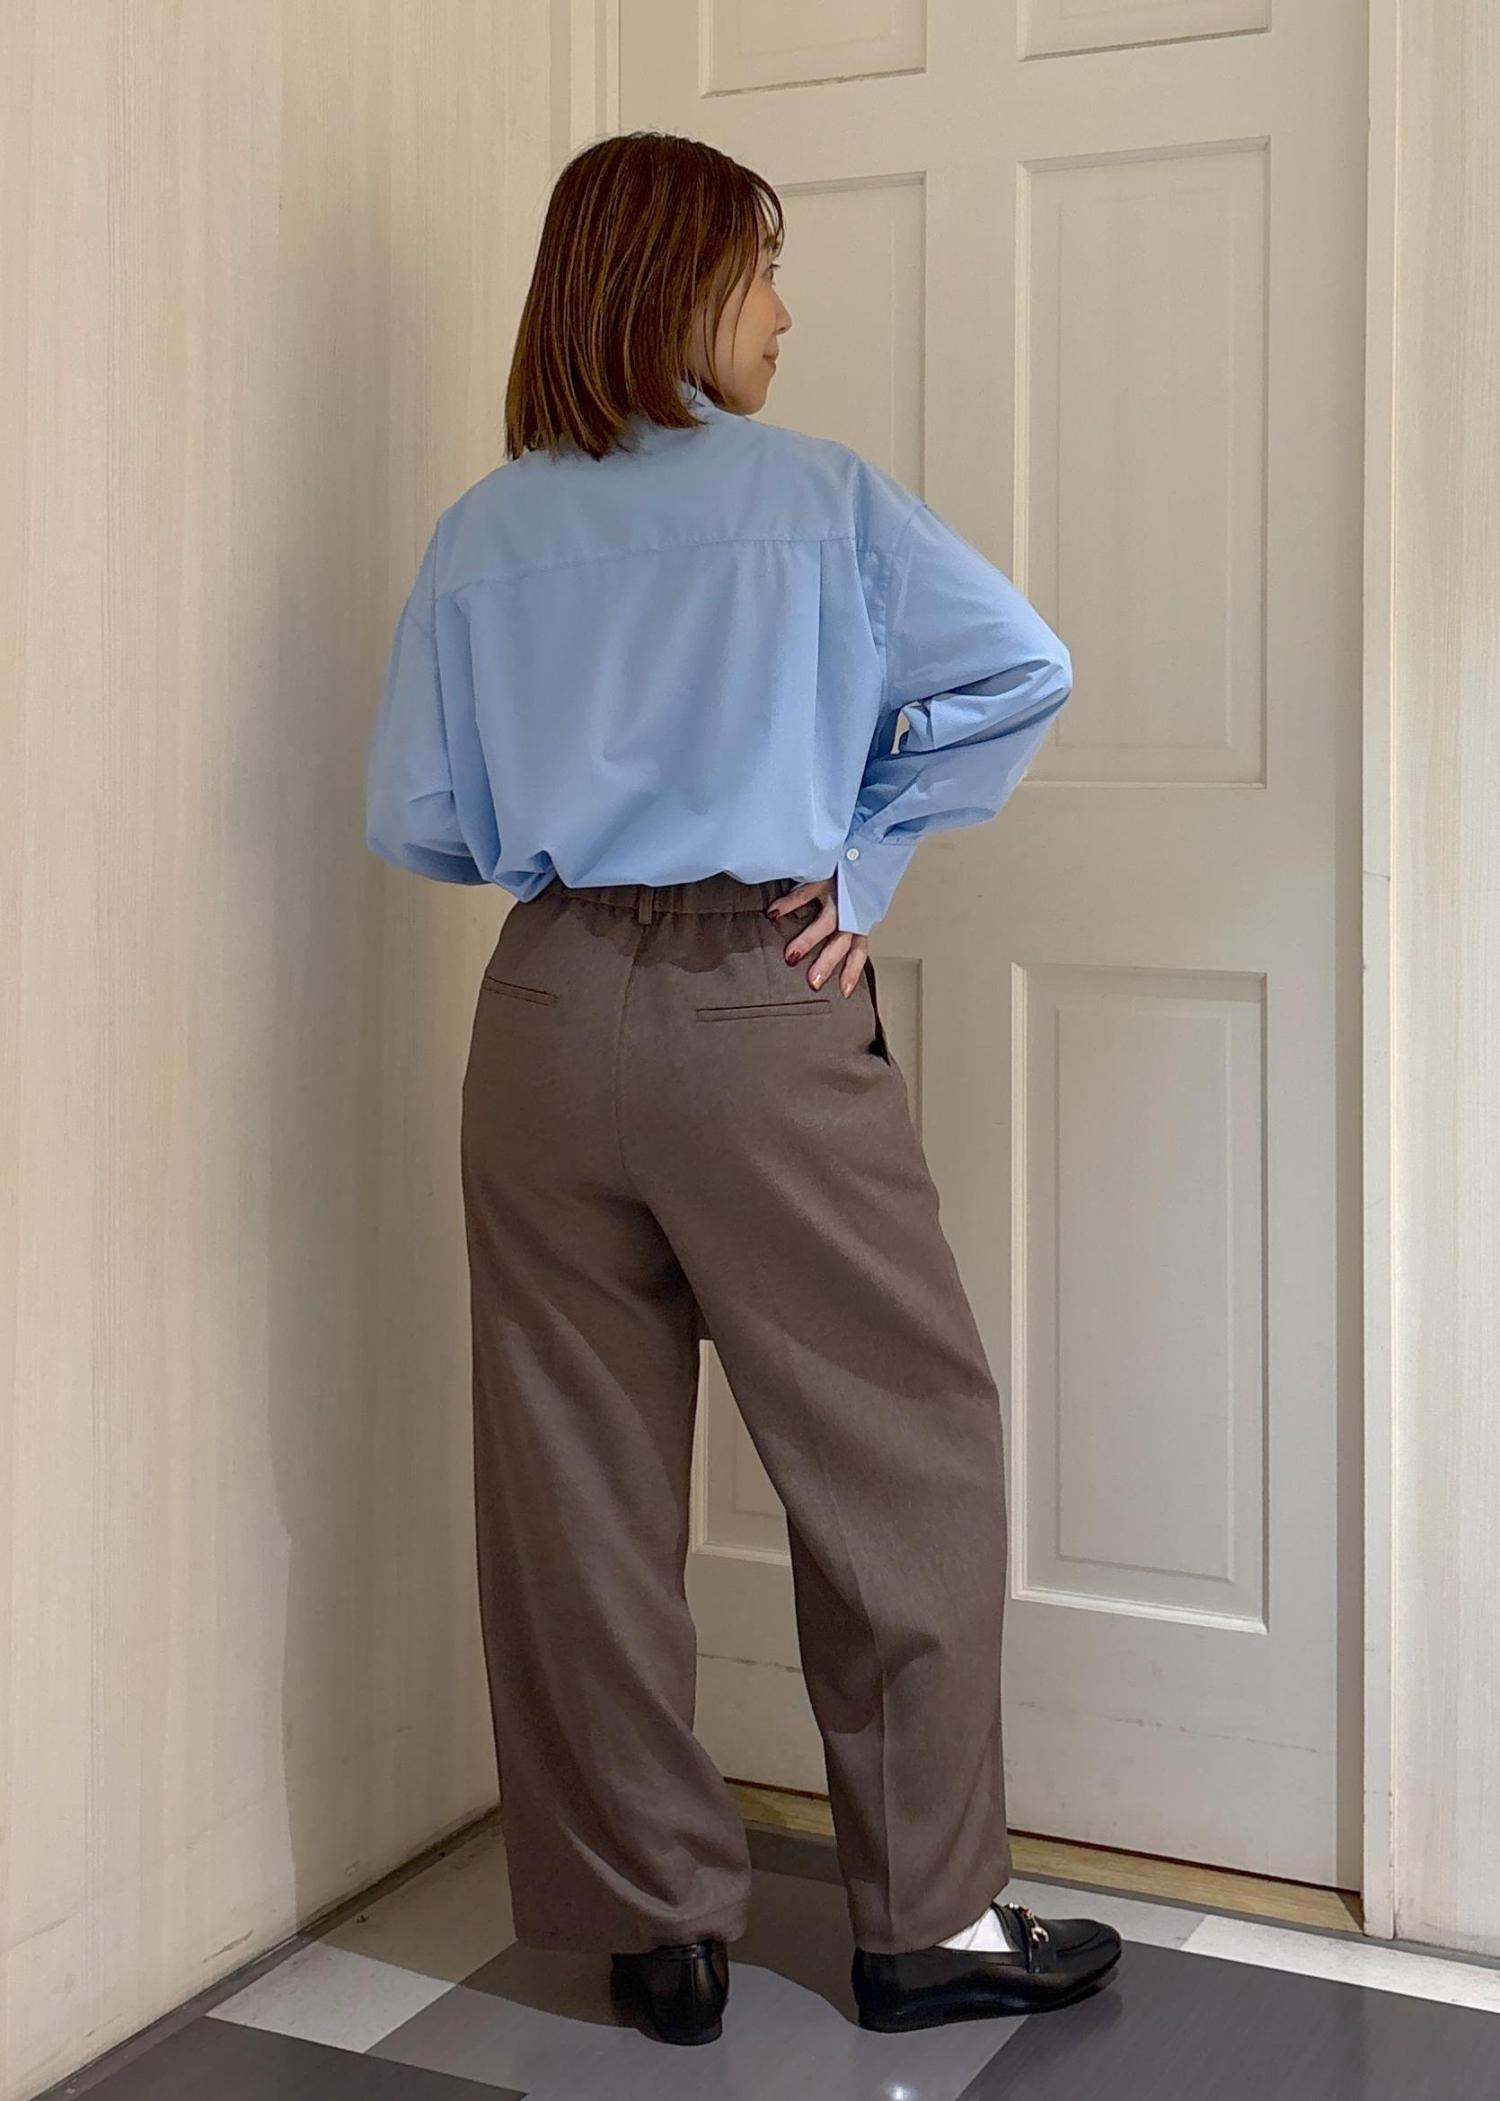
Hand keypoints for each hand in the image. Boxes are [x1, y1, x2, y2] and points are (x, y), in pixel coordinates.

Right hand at [765, 877, 869, 995]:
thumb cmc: (854, 874)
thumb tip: (821, 946)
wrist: (864, 838)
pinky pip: (806, 891)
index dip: (852, 970)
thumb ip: (843, 920)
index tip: (844, 992)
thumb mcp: (853, 900)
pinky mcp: (825, 875)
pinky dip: (790, 903)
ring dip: (808, 940)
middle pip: (841, 942)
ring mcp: (838, 893)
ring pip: (826, 922)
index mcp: (858, 918)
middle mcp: (850, 909)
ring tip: (790, 956)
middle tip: (812, 983)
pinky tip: (773, 914)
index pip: (859, 949)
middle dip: (827, 963)